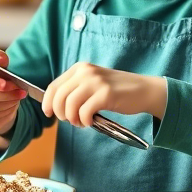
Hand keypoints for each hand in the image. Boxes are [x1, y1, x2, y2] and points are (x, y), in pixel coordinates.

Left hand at [42, 63, 166, 126]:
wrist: (144, 90)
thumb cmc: (117, 90)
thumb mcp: (93, 83)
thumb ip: (76, 89)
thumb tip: (55, 105)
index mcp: (80, 68)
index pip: (54, 86)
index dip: (48, 102)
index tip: (49, 114)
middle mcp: (86, 71)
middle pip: (59, 97)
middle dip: (61, 114)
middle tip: (71, 121)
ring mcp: (96, 82)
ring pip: (70, 105)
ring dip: (72, 119)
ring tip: (81, 123)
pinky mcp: (106, 94)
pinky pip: (84, 112)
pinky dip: (84, 121)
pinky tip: (91, 122)